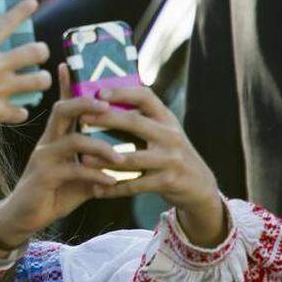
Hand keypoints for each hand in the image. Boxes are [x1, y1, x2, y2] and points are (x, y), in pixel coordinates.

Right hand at [0, 0, 51, 139]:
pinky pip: (22, 110)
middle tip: (39, 54)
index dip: (23, 10)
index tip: (32, 2)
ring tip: (37, 81)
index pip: (8, 22)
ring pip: (40, 80)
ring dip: (41, 80)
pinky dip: (18, 110)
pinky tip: (13, 109)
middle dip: (42, 51)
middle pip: (36, 52)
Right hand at [0, 64, 122, 253]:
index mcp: (55, 137)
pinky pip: (73, 170)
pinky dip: (96, 175)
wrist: (24, 217)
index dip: (68, 84)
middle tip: (108, 106)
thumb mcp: (78, 174)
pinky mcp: (44, 177)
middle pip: (63, 111)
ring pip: (73, 140)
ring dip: (101, 147)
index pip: (63, 104)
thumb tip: (124, 155)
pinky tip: (110, 182)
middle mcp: (47, 142)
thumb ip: (95, 162)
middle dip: (86, 104)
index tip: (72, 64)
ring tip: (122, 159)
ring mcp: (44, 158)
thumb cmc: (53, 193)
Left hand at [85, 86, 226, 246]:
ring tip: (82, 160)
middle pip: (134, 123)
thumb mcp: (163, 130)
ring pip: (131, 159)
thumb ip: (141, 118)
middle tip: (82, 119)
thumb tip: (104, 99)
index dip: (123, 92)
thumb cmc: (170, 152)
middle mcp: (170, 135)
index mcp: (166, 118)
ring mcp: (170, 159)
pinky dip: (114, 189)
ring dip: (104, 160)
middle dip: (106, 119)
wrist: (199, 185)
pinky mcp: (167, 181)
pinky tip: (96, 190)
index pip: (146, 97)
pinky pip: (135, 185)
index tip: (100, 92)